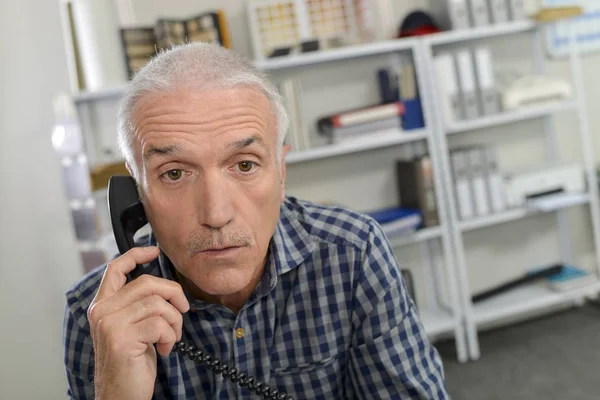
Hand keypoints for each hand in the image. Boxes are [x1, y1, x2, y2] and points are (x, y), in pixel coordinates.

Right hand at [87, 246, 189, 399]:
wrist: (121, 395)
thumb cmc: (131, 362)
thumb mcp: (132, 327)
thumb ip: (138, 305)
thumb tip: (164, 286)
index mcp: (102, 305)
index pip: (116, 268)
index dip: (136, 255)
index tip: (154, 251)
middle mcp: (102, 311)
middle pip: (148, 283)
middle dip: (173, 295)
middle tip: (182, 312)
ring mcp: (110, 324)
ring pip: (157, 303)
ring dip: (174, 321)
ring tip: (170, 338)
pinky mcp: (122, 339)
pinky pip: (160, 323)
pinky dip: (170, 336)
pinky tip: (165, 349)